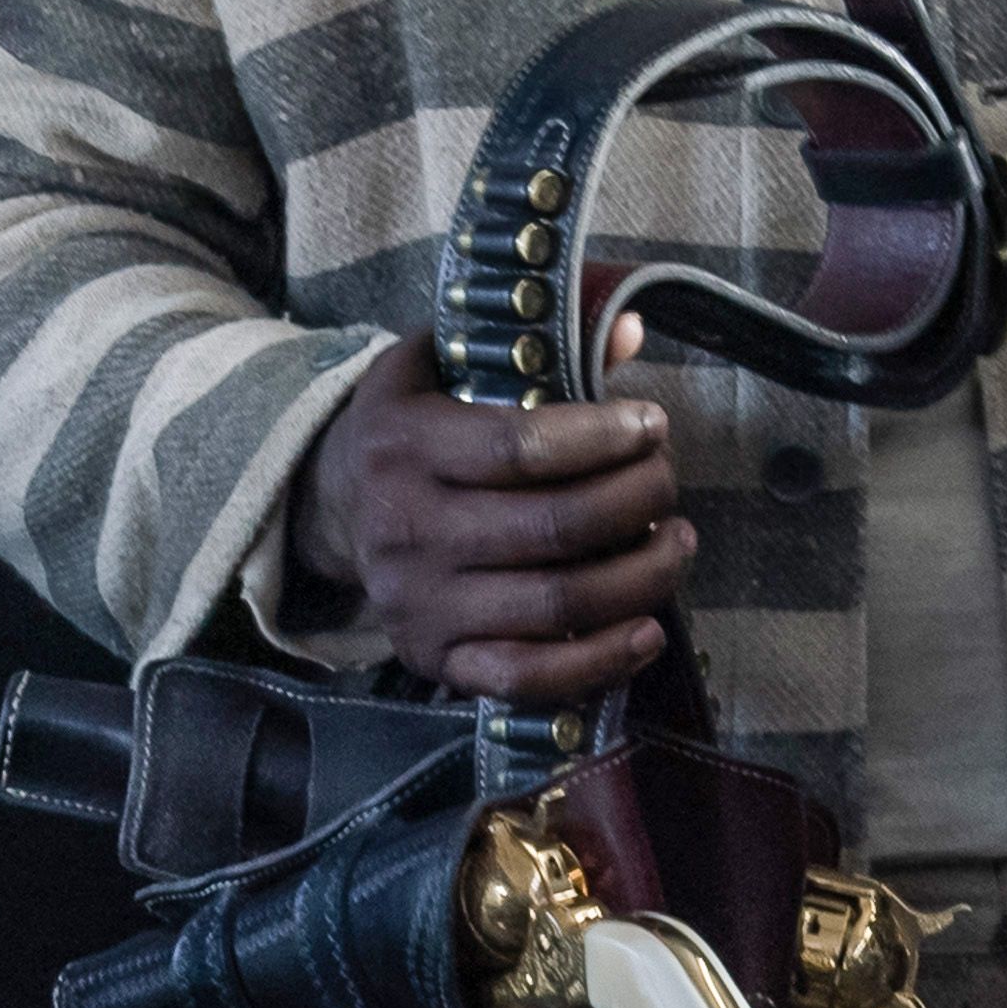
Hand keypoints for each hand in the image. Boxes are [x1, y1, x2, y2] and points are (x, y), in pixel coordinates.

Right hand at [285, 336, 689, 701]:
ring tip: (677, 543)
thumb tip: (632, 329)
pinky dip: (599, 663)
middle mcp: (407, 531)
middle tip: (668, 480)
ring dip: (641, 577)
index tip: (651, 424)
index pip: (521, 448)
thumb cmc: (409, 425)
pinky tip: (647, 632)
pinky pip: (528, 678)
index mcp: (406, 447)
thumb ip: (531, 343)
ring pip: (556, 605)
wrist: (330, 506)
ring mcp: (420, 605)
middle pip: (554, 528)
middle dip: (638, 501)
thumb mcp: (443, 362)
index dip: (604, 438)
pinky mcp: (436, 659)